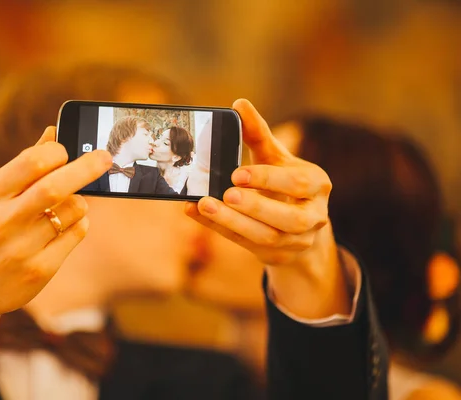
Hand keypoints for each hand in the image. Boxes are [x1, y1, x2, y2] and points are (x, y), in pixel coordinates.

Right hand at [0, 127, 111, 383]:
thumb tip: (54, 133)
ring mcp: (21, 250)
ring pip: (74, 209)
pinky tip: (66, 225)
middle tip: (105, 157)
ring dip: (80, 201)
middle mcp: (3, 222)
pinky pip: (77, 233)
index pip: (32, 161)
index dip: (57, 151)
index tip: (66, 151)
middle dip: (88, 167)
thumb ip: (22, 168)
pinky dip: (79, 222)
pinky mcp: (40, 271)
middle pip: (56, 186)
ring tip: (67, 205)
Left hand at [186, 100, 348, 317]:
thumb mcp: (276, 158)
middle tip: (226, 193)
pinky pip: (248, 245)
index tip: (236, 173)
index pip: (297, 184)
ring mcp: (297, 241)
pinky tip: (198, 213)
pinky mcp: (278, 255)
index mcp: (318, 185)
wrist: (299, 225)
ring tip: (205, 206)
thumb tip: (239, 104)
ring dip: (234, 222)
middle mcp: (314, 216)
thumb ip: (258, 134)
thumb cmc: (285, 183)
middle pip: (289, 218)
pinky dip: (222, 229)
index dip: (267, 180)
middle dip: (255, 206)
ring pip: (267, 237)